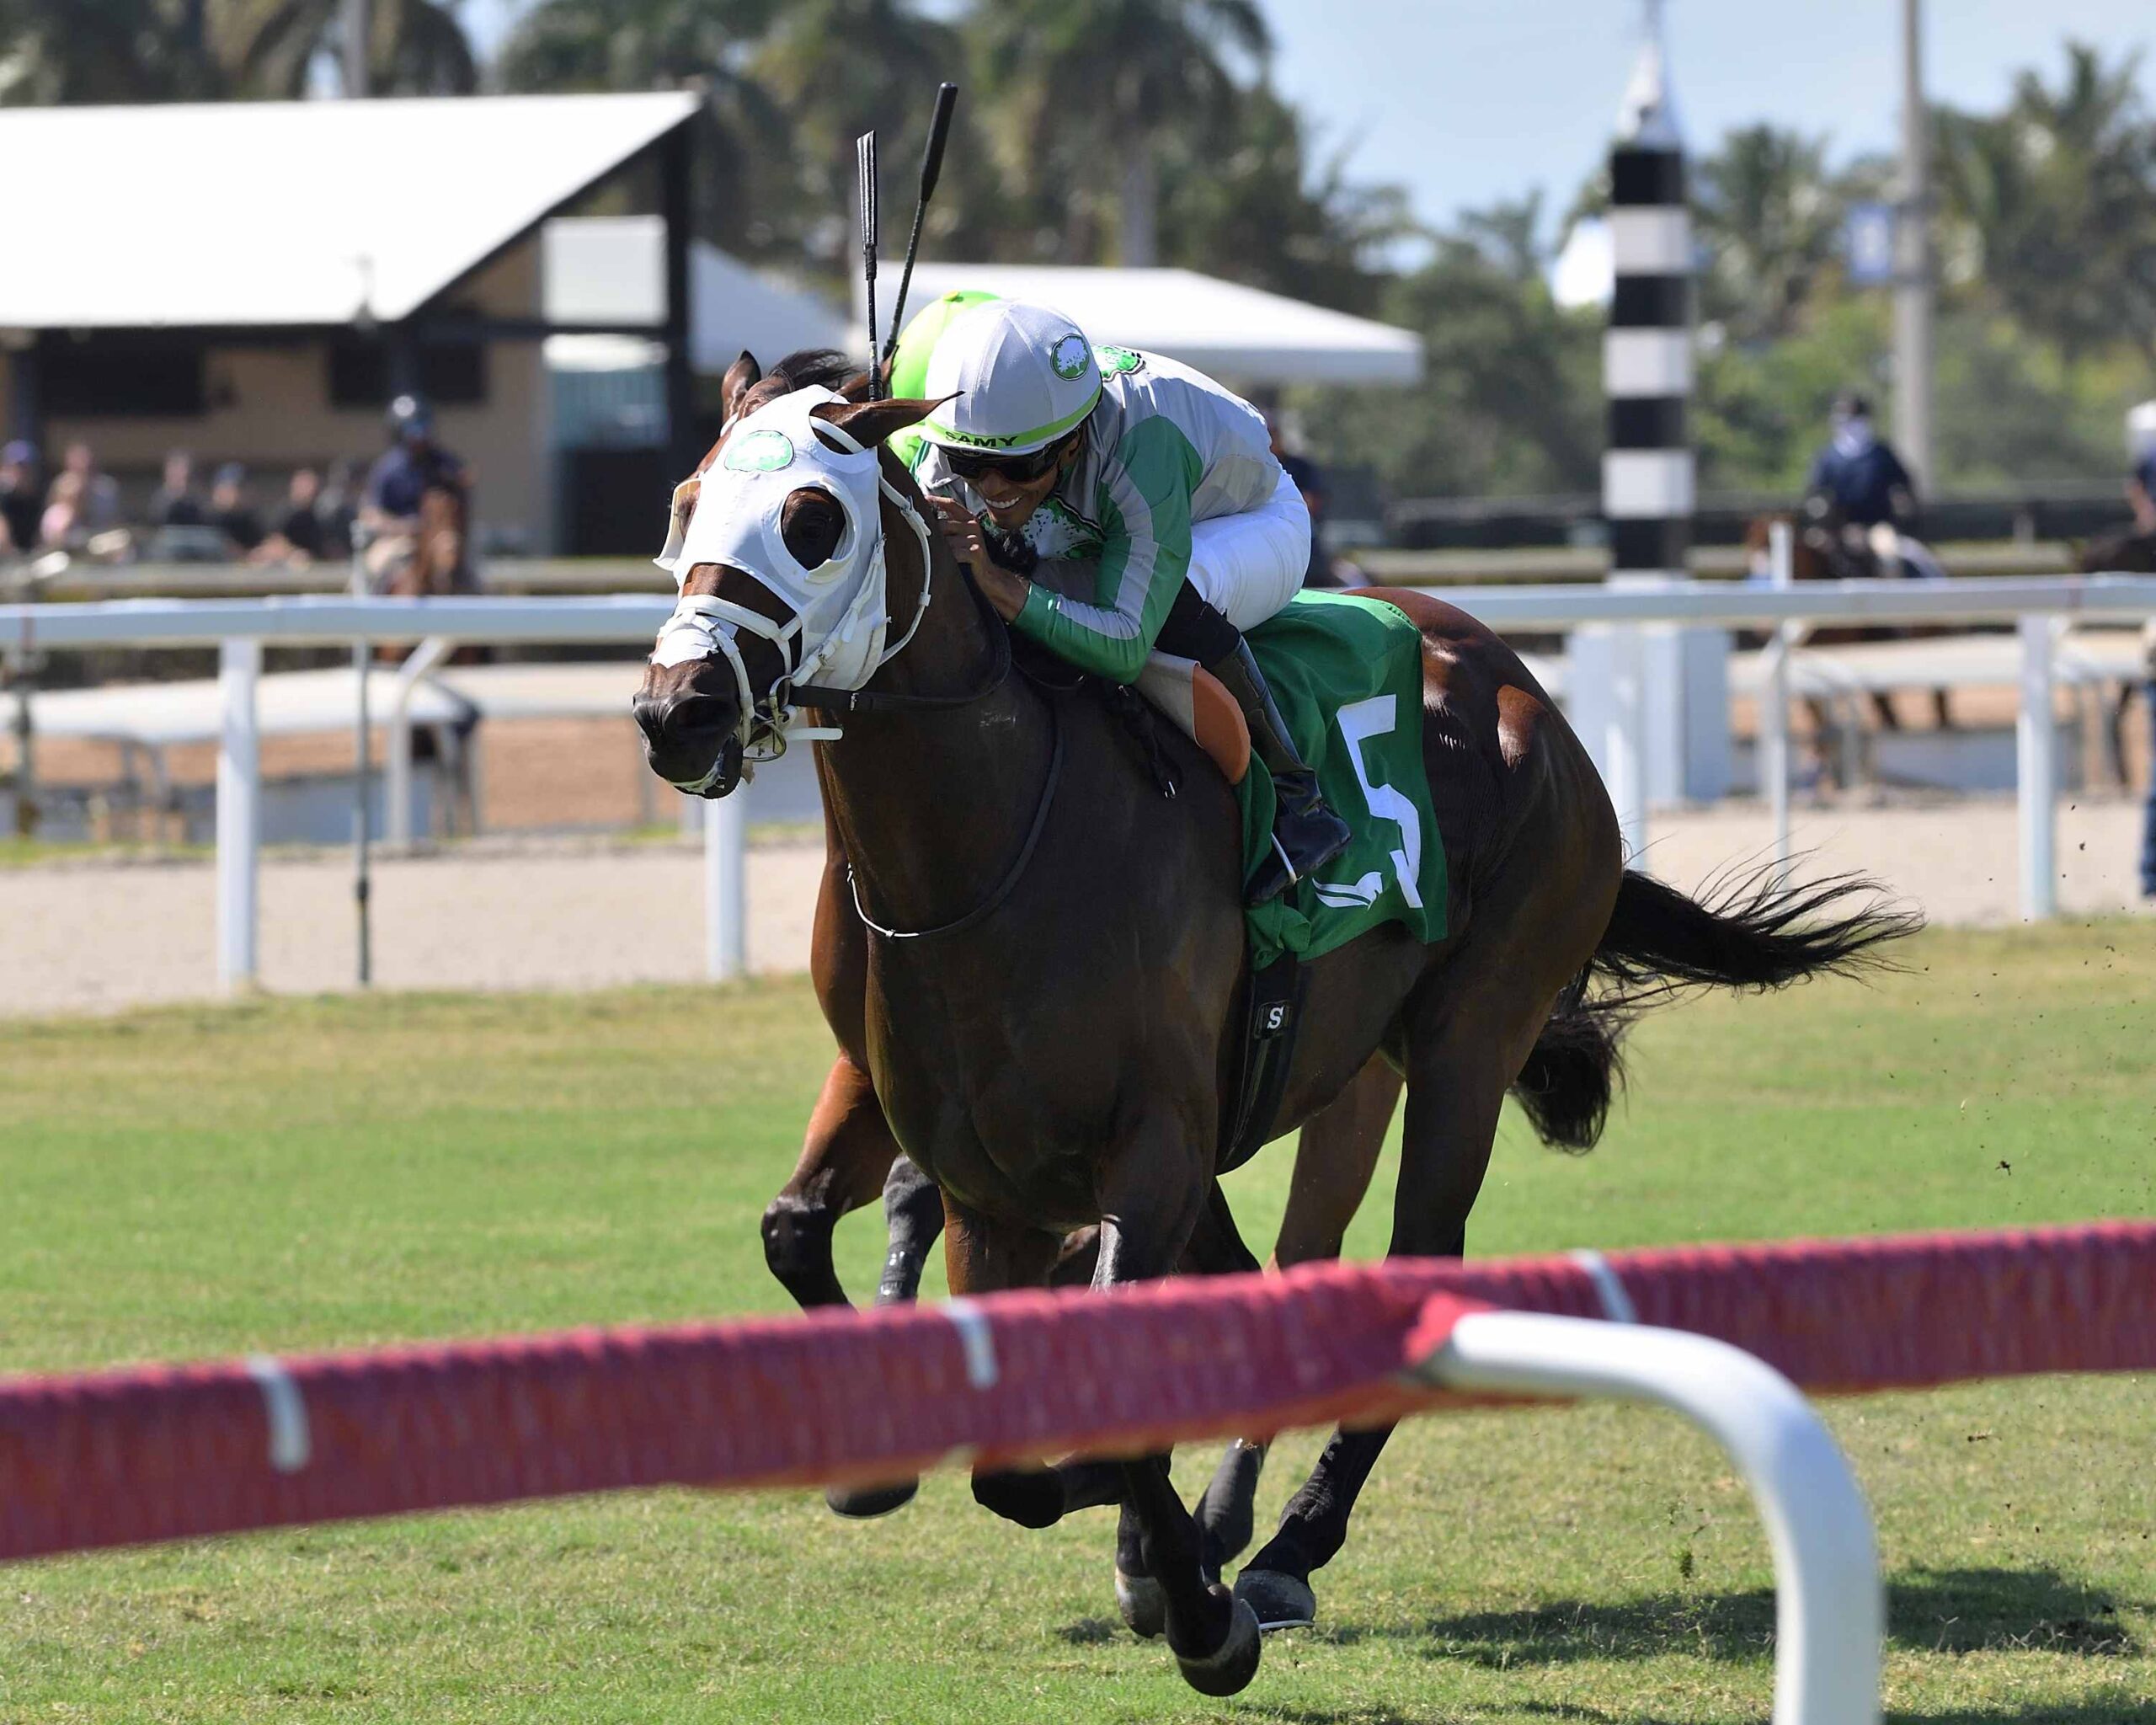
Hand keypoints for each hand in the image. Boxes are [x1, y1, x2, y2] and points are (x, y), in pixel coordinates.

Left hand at [927, 493, 1028, 621]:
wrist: (988, 574)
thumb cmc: (971, 554)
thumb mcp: (963, 535)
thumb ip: (950, 523)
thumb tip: (927, 516)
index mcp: (969, 519)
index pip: (951, 504)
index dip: (935, 501)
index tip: (922, 500)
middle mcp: (972, 526)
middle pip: (942, 524)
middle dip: (931, 533)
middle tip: (923, 540)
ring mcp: (974, 538)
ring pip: (945, 540)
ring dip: (938, 549)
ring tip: (935, 555)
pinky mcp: (974, 552)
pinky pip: (952, 553)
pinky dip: (946, 558)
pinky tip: (946, 561)